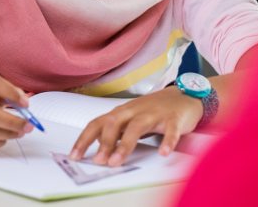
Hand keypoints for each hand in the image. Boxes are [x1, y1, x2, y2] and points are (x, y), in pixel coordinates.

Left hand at [70, 87, 201, 165]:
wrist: (183, 96)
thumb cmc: (153, 110)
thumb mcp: (130, 118)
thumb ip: (115, 132)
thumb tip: (97, 148)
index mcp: (121, 112)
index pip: (97, 123)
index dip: (84, 139)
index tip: (74, 155)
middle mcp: (134, 111)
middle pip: (114, 123)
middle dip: (104, 142)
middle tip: (98, 161)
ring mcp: (154, 114)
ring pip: (136, 127)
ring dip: (125, 145)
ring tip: (117, 161)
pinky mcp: (173, 119)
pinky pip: (170, 131)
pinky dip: (167, 142)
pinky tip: (163, 153)